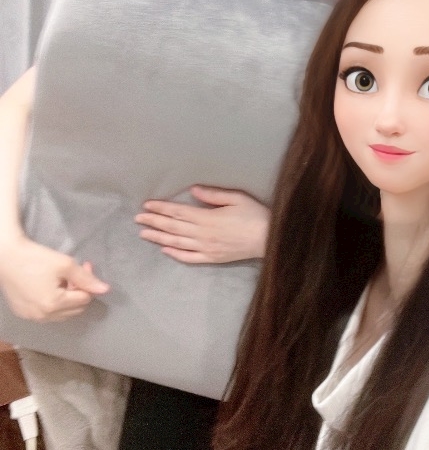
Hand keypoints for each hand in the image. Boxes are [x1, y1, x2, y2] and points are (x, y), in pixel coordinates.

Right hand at [0, 235, 108, 320]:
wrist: (6, 257)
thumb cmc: (36, 258)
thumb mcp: (64, 265)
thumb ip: (86, 278)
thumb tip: (105, 289)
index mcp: (54, 304)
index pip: (84, 300)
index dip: (88, 283)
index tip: (84, 266)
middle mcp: (43, 316)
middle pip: (75, 310)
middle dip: (79, 293)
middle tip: (74, 274)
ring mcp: (32, 318)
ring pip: (62, 314)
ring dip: (67, 300)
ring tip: (61, 281)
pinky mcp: (23, 314)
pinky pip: (47, 314)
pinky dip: (53, 304)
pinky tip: (48, 288)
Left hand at [135, 186, 269, 263]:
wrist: (269, 240)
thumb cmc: (255, 215)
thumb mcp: (237, 198)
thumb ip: (213, 195)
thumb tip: (193, 190)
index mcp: (207, 218)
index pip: (178, 212)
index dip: (161, 208)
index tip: (147, 204)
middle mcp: (203, 234)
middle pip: (173, 227)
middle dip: (154, 221)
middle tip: (137, 218)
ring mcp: (206, 248)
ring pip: (176, 243)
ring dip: (158, 237)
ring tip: (143, 233)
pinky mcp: (212, 258)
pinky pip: (189, 258)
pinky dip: (175, 254)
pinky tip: (164, 250)